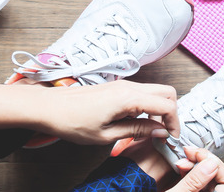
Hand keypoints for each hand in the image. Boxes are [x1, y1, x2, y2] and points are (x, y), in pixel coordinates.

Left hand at [25, 80, 178, 144]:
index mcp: (129, 98)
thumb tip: (159, 131)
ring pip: (155, 92)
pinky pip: (142, 94)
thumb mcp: (107, 135)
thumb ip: (137, 131)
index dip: (174, 123)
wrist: (49, 107)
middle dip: (171, 113)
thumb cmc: (72, 121)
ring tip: (149, 132)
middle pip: (167, 93)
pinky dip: (147, 107)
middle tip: (164, 133)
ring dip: (158, 110)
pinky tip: (136, 124)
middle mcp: (129, 87)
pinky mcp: (117, 88)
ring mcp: (123, 85)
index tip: (171, 138)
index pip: (167, 105)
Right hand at [166, 147, 223, 191]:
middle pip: (220, 176)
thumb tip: (210, 163)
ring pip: (209, 176)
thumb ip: (194, 181)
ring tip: (183, 159)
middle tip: (189, 153)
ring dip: (196, 164)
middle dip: (204, 161)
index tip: (198, 155)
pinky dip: (191, 171)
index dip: (216, 165)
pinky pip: (200, 180)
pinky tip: (182, 166)